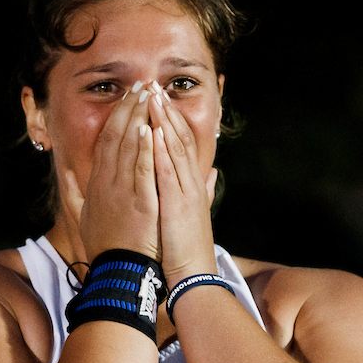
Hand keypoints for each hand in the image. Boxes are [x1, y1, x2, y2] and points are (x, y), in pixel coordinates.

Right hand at [62, 83, 160, 263]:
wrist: (119, 272)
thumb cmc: (105, 247)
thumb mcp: (82, 218)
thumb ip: (72, 192)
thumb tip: (65, 171)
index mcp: (96, 185)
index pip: (105, 142)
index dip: (116, 117)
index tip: (127, 99)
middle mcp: (106, 184)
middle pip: (116, 137)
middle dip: (129, 108)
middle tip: (141, 85)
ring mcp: (123, 192)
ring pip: (129, 147)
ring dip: (139, 118)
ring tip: (149, 95)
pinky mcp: (140, 202)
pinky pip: (141, 169)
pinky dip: (145, 147)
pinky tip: (150, 127)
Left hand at [147, 82, 217, 284]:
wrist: (192, 275)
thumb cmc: (187, 249)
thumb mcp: (193, 213)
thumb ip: (201, 190)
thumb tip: (210, 174)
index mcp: (189, 184)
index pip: (180, 143)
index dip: (169, 119)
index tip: (156, 99)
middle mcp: (189, 183)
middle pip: (179, 139)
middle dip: (165, 111)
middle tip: (151, 86)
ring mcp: (185, 192)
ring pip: (175, 150)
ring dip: (163, 123)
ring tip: (151, 99)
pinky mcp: (177, 205)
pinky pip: (168, 174)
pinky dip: (160, 153)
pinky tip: (152, 134)